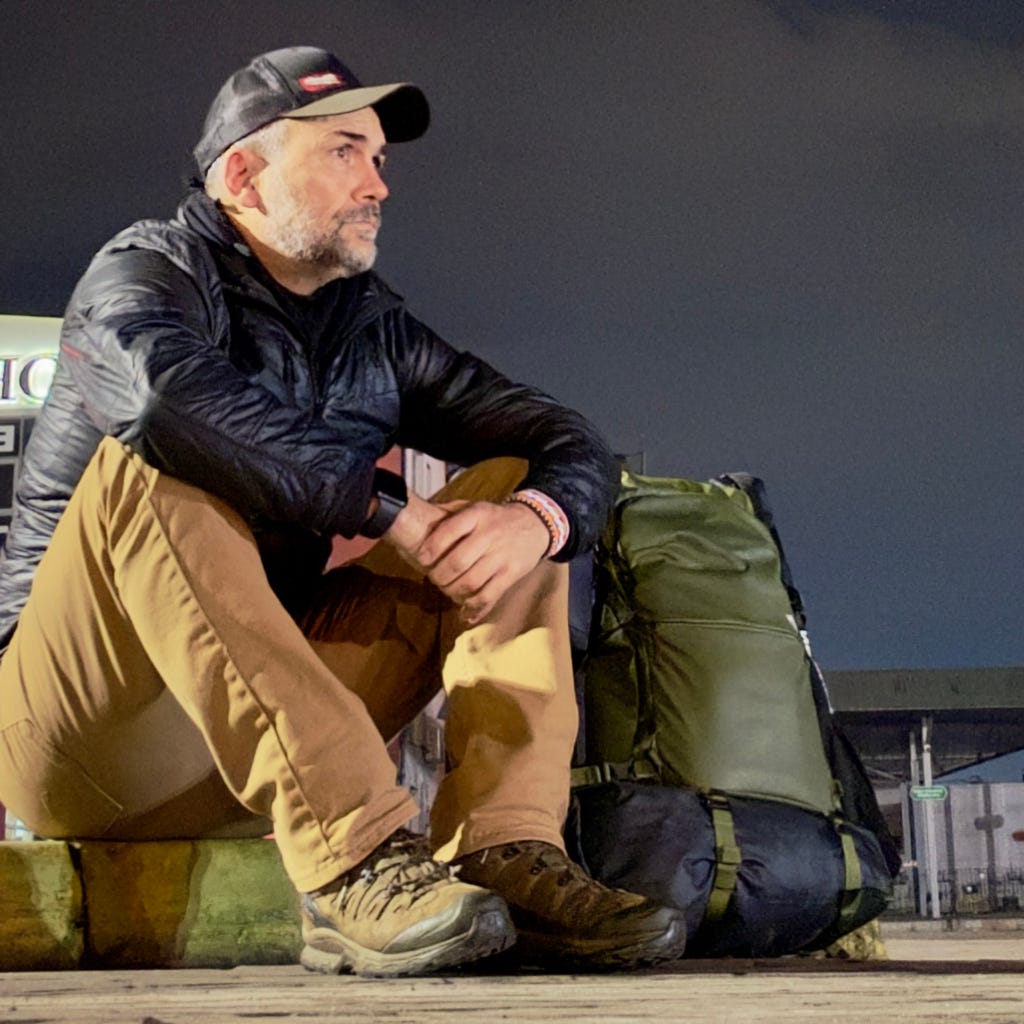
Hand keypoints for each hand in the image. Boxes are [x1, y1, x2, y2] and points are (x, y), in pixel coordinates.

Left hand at [385, 493, 550, 624]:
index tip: (421, 558)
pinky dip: (474, 608)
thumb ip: (449, 513)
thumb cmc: (496, 518)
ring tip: (447, 590)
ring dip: (453, 592)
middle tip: (434, 577)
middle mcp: (490, 535)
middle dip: (439, 575)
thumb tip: (417, 519)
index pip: (450, 531)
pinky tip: (464, 613)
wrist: (535, 524)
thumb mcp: (474, 506)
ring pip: (471, 582)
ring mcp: (502, 556)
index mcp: (477, 515)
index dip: (431, 548)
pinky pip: (489, 596)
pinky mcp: (511, 574)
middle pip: (458, 562)